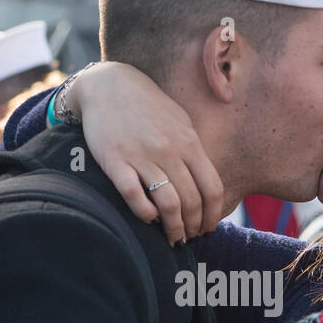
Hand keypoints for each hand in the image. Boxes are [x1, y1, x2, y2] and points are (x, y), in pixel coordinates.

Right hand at [70, 62, 222, 244]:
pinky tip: (148, 218)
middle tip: (188, 238)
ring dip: (173, 228)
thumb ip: (194, 152)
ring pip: (168, 203)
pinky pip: (133, 194)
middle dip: (194, 227)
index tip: (208, 228)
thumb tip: (207, 186)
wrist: (108, 85)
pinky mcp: (115, 161)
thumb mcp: (180, 123)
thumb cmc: (148, 106)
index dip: (213, 215)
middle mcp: (169, 151)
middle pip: (192, 202)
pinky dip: (144, 212)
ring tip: (172, 238)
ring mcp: (142, 156)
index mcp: (189, 143)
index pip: (213, 189)